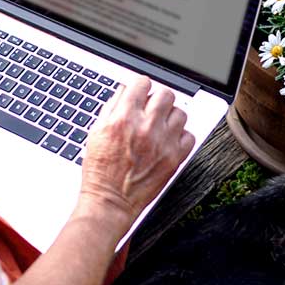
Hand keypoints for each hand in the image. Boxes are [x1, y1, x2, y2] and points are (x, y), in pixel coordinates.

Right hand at [78, 76, 193, 225]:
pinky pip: (189, 136)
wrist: (110, 201)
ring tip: (161, 126)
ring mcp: (163, 143)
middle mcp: (145, 127)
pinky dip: (181, 136)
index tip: (141, 92)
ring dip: (170, 117)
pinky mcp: (174, 158)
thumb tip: (124, 91)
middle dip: (158, 99)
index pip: (142, 83)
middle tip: (152, 109)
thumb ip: (111, 108)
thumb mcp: (96, 133)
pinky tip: (169, 141)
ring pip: (180, 113)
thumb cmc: (100, 171)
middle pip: (165, 94)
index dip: (140, 86)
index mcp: (123, 118)